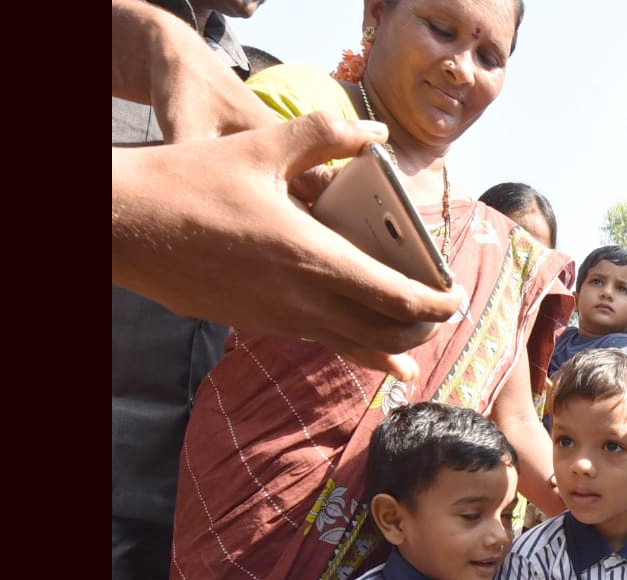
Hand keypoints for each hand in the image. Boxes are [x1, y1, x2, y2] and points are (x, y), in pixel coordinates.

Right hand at [112, 112, 466, 378]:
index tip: (457, 300)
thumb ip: (323, 137)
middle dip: (421, 329)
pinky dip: (351, 348)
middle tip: (439, 315)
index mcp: (313, 258)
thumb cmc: (188, 184)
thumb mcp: (259, 148)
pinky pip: (319, 341)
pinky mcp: (257, 325)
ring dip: (389, 344)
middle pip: (384, 333)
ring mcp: (278, 320)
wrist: (122, 227)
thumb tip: (374, 132)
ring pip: (352, 346)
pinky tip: (364, 352)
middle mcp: (302, 300)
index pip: (396, 296)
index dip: (435, 304)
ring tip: (412, 343)